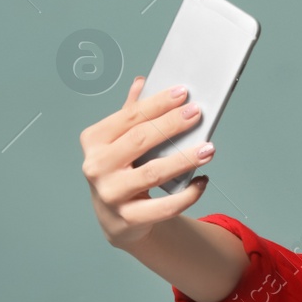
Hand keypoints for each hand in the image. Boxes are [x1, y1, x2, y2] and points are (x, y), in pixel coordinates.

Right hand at [80, 75, 215, 249]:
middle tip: (197, 114)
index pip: (129, 117)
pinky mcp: (129, 218)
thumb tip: (142, 82)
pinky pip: (165, 206)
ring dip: (185, 159)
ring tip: (208, 149)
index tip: (183, 93)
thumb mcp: (118, 142)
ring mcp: (112, 194)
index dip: (157, 103)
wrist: (114, 219)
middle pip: (140, 140)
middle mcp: (97, 167)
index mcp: (94, 141)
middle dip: (172, 124)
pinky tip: (202, 181)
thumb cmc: (120, 171)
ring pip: (153, 173)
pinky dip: (188, 194)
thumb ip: (130, 114)